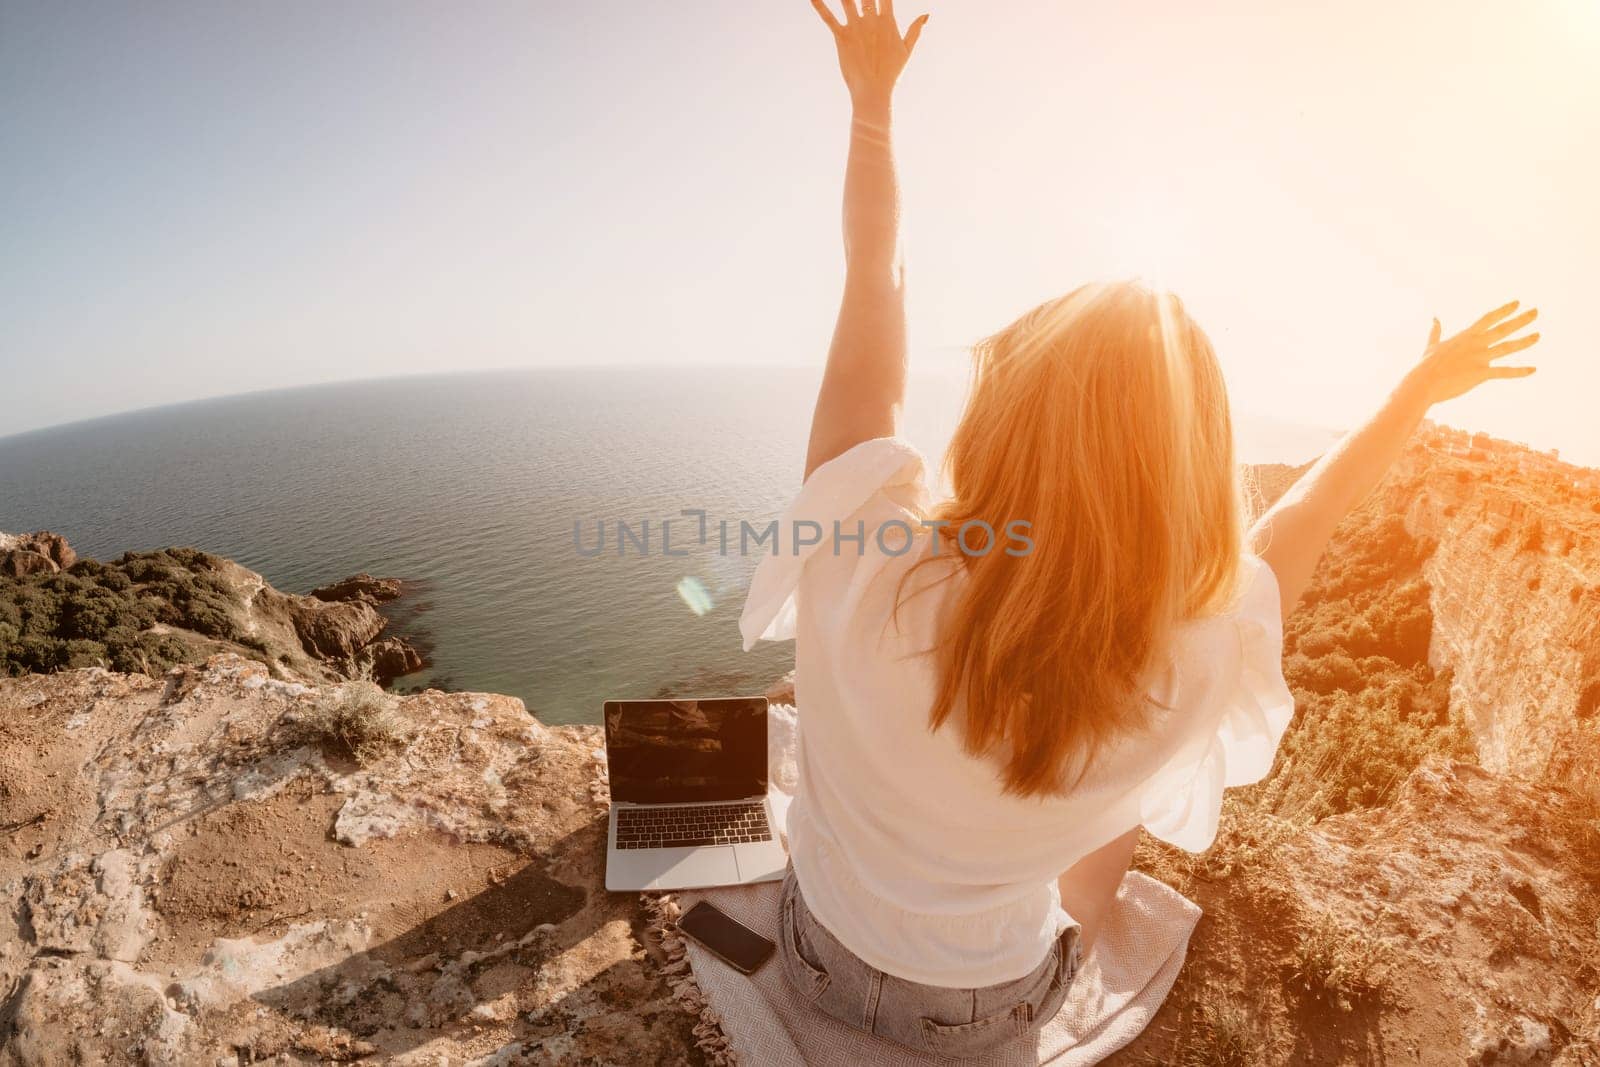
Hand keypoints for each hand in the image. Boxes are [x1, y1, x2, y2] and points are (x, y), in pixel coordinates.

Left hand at [810, 0, 928, 109]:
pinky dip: (820, 6)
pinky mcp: (842, 37)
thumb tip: (926, 14)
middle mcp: (872, 20)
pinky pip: (829, 18)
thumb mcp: (906, 50)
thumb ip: (915, 30)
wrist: (874, 91)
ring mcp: (856, 28)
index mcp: (887, 21)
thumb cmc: (891, 73)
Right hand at [1401, 300, 1540, 405]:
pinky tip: (1533, 369)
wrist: (1424, 382)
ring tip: (1538, 335)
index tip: (1517, 303)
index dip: (1504, 310)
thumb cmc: (1425, 366)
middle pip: (1503, 329)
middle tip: (1536, 312)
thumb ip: (1436, 331)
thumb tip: (1434, 318)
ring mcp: (1480, 358)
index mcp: (1465, 336)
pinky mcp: (1482, 373)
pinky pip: (1505, 371)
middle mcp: (1476, 344)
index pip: (1488, 318)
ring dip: (1525, 341)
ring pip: (1508, 347)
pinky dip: (1520, 371)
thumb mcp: (1431, 345)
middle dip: (1521, 320)